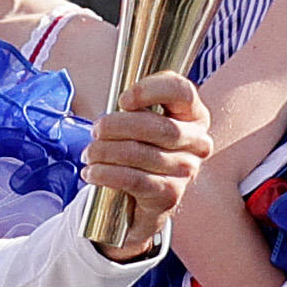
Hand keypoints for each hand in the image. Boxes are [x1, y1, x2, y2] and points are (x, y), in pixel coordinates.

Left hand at [77, 69, 209, 241]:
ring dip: (105, 152)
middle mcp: (198, 142)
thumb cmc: (141, 147)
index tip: (122, 100)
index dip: (148, 91)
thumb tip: (124, 103)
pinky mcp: (170, 194)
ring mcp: (187, 170)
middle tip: (96, 130)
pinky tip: (92, 173)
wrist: (142, 196)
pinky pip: (134, 180)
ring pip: (140, 154)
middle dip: (117, 126)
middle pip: (157, 126)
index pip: (181, 91)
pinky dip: (106, 174)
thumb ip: (138, 102)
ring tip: (89, 154)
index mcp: (194, 114)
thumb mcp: (143, 118)